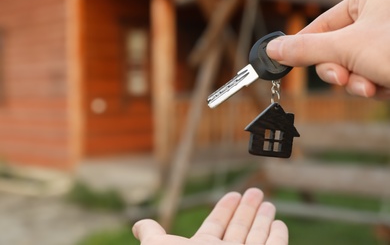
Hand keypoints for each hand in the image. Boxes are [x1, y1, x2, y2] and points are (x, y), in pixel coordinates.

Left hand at [132, 188, 287, 244]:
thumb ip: (151, 234)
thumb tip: (137, 225)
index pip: (217, 223)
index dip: (226, 208)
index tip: (234, 194)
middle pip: (239, 227)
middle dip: (248, 209)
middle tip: (255, 191)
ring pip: (256, 237)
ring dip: (263, 219)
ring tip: (268, 202)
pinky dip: (277, 237)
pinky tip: (279, 224)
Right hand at [266, 0, 389, 98]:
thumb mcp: (347, 48)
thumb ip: (306, 49)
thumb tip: (272, 49)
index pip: (322, 23)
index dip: (302, 45)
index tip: (282, 61)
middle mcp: (381, 17)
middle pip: (337, 49)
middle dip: (338, 70)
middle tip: (339, 79)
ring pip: (355, 67)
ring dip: (357, 82)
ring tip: (369, 85)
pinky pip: (373, 76)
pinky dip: (375, 87)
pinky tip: (385, 87)